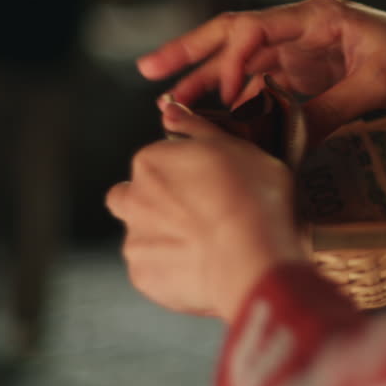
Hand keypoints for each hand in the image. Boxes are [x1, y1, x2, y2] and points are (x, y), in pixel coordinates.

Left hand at [106, 103, 304, 321]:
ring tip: (204, 248)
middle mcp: (133, 197)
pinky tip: (202, 269)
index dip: (180, 176)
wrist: (254, 257)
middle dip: (152, 206)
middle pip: (130, 198)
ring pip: (141, 237)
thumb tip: (170, 109)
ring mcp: (135, 239)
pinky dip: (172, 272)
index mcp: (152, 160)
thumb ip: (196, 127)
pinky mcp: (143, 277)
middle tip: (195, 218)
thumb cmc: (254, 197)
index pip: (154, 163)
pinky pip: (152, 272)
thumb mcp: (237, 147)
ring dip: (163, 240)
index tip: (205, 188)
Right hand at [137, 0, 385, 140]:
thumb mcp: (377, 86)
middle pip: (234, 34)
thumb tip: (289, 144)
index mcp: (317, 16)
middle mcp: (301, 28)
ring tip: (168, 104)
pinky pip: (262, 83)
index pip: (256, 28)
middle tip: (147, 70)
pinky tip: (214, 118)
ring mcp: (302, 49)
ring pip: (242, 62)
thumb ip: (331, 110)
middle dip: (190, 51)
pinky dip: (238, 99)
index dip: (232, 59)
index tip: (224, 95)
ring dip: (207, 81)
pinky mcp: (307, 71)